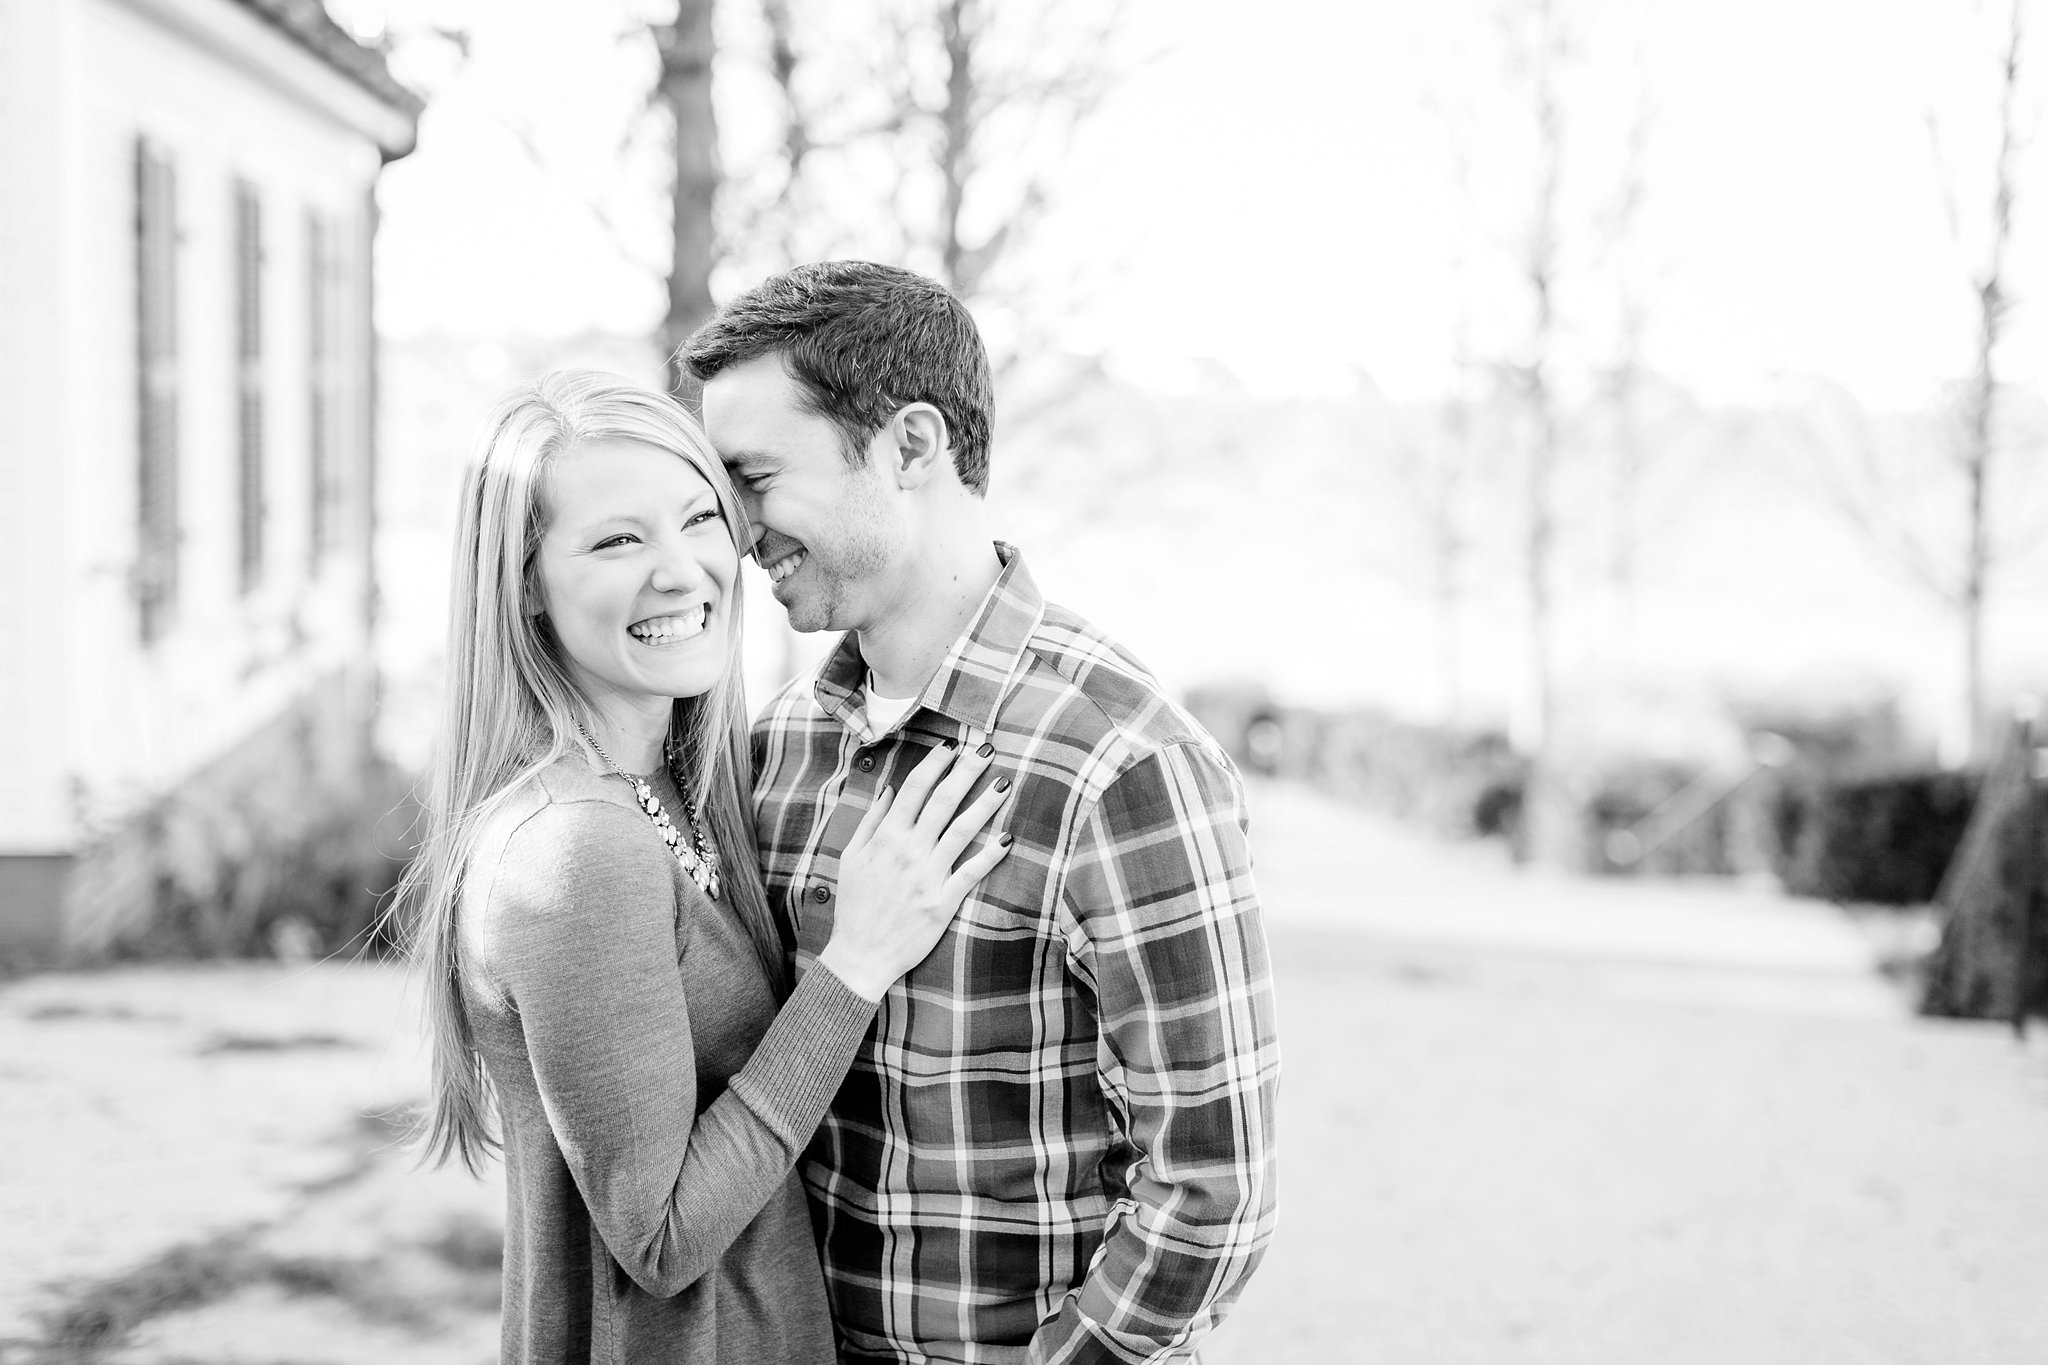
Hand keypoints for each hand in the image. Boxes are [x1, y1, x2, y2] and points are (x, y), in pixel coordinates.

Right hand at [818, 742, 1013, 1001]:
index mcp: (886, 837)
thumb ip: (870, 822)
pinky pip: (971, 872)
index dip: (935, 763)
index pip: (915, 788)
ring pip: (962, 830)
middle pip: (943, 801)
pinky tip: (1007, 839)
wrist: (860, 955)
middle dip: (966, 771)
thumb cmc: (855, 906)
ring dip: (985, 804)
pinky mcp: (943, 902)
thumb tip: (888, 789)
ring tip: (1004, 783)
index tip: (951, 746)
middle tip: (986, 749)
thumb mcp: (851, 858)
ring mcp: (928, 876)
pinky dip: (990, 855)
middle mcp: (909, 851)